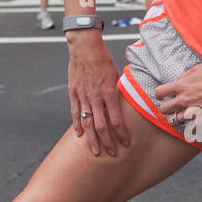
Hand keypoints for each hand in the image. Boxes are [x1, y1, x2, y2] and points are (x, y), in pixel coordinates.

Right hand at [67, 37, 130, 155]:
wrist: (84, 47)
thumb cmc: (104, 59)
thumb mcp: (117, 75)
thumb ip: (120, 91)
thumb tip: (127, 104)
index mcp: (109, 92)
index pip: (117, 119)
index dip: (122, 133)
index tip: (127, 143)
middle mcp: (95, 97)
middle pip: (101, 125)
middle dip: (108, 142)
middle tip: (113, 154)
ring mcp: (83, 96)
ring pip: (87, 123)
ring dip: (92, 139)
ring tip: (96, 152)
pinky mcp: (73, 93)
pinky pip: (75, 113)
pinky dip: (78, 125)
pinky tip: (80, 135)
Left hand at [155, 63, 201, 122]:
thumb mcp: (198, 69)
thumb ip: (184, 76)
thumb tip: (177, 82)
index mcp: (181, 86)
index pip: (160, 93)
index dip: (160, 95)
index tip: (163, 96)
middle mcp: (184, 100)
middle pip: (164, 109)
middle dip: (167, 107)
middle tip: (173, 106)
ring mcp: (192, 111)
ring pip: (177, 119)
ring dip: (180, 116)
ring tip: (187, 113)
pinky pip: (190, 129)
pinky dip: (190, 128)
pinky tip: (193, 124)